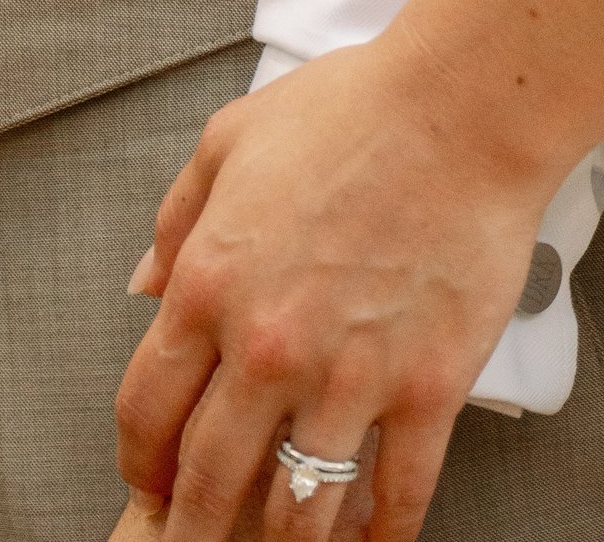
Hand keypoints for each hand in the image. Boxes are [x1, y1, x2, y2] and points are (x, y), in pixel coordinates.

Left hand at [114, 41, 548, 541]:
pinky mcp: (426, 391)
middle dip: (190, 531)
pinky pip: (399, 498)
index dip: (139, 462)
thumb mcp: (232, 137)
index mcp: (210, 285)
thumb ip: (177, 216)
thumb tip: (146, 283)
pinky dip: (381, 537)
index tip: (149, 481)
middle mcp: (267, 347)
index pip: (145, 413)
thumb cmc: (357, 108)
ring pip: (296, 512)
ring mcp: (349, 378)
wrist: (464, 105)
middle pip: (206, 482)